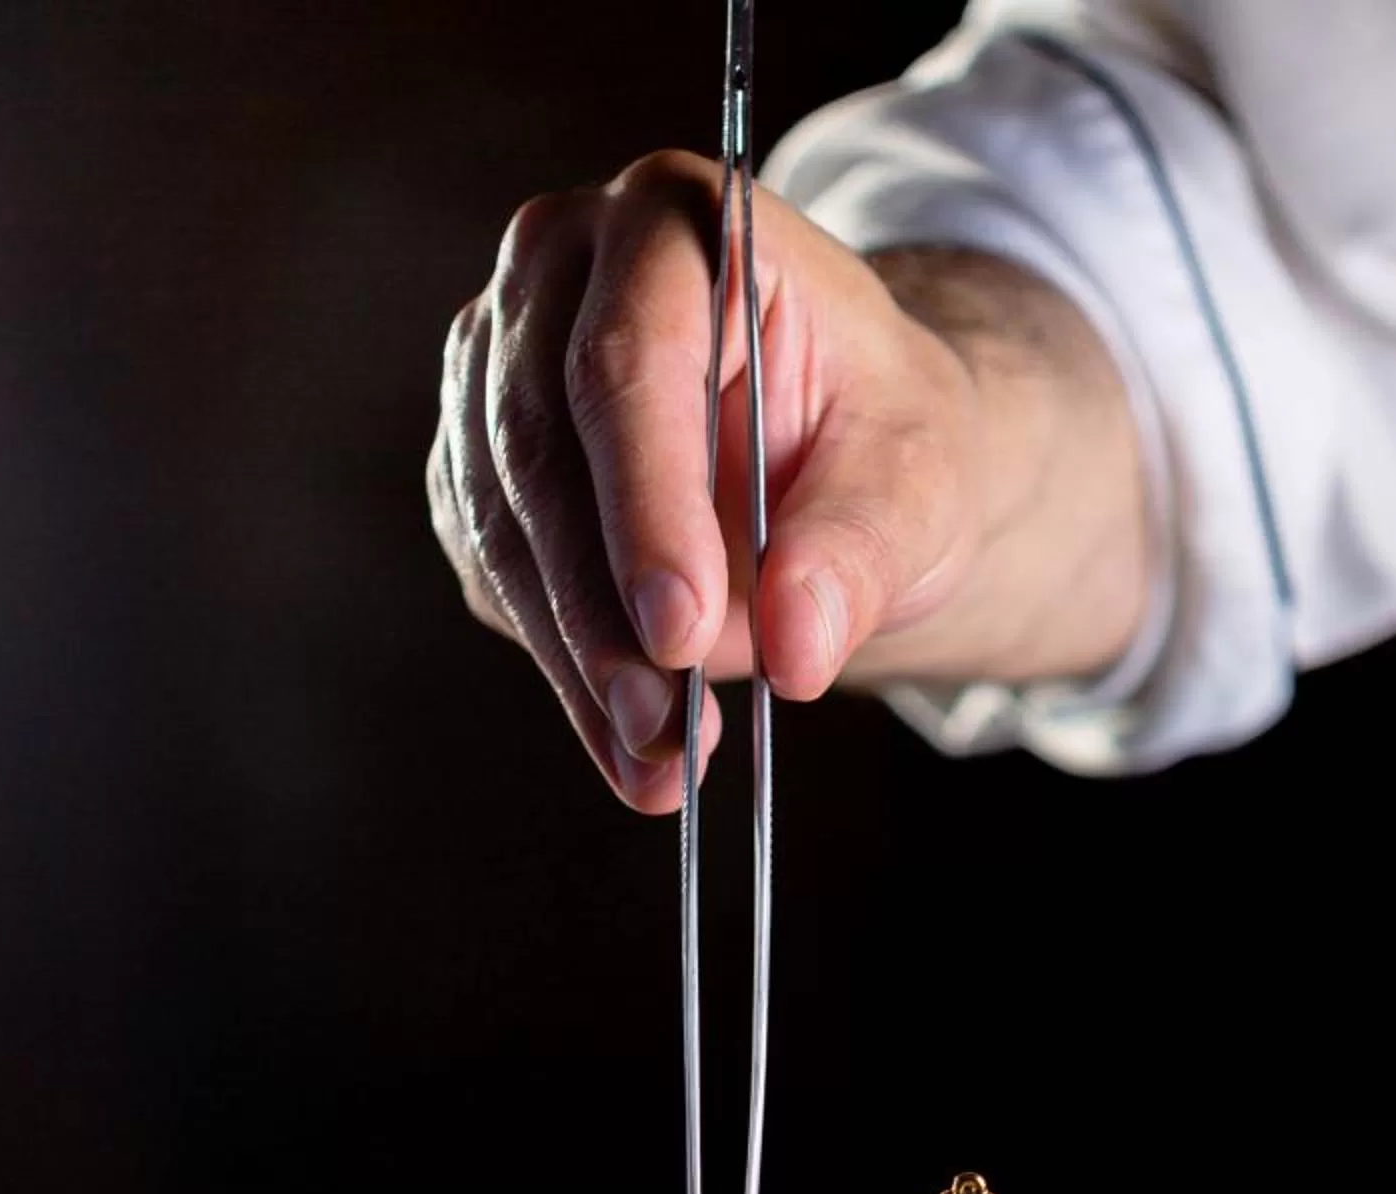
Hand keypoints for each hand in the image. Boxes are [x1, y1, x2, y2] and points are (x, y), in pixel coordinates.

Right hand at [429, 156, 1150, 809]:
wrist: (838, 457)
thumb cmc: (880, 440)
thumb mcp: (917, 483)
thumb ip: (860, 551)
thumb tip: (797, 648)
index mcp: (675, 222)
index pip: (627, 363)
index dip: (645, 506)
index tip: (682, 632)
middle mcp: (558, 271)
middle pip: (540, 449)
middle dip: (603, 612)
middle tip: (664, 733)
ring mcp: (496, 366)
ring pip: (501, 525)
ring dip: (577, 665)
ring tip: (660, 769)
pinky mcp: (479, 467)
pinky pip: (496, 578)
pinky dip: (562, 674)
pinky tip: (626, 739)